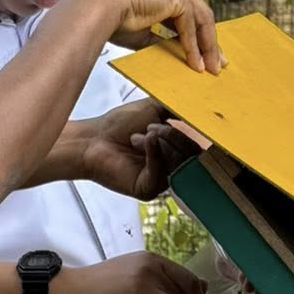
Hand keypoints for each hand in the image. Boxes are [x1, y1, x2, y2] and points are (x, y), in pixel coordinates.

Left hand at [76, 100, 208, 200]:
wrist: (93, 139)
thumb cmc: (120, 125)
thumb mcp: (154, 109)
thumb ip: (178, 107)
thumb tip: (199, 102)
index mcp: (177, 151)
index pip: (199, 145)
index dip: (197, 131)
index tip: (191, 118)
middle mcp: (173, 168)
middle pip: (193, 155)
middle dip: (176, 136)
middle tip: (153, 127)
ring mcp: (161, 181)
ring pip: (179, 163)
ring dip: (162, 142)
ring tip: (141, 133)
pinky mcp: (148, 190)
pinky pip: (161, 174)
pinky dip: (155, 154)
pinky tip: (145, 140)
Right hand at [95, 0, 222, 73]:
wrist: (101, 7)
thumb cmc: (114, 19)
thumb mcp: (143, 33)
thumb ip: (161, 39)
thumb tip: (173, 53)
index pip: (189, 14)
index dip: (198, 37)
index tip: (205, 56)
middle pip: (201, 16)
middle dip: (210, 42)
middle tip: (219, 64)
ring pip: (201, 20)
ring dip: (207, 47)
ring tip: (212, 69)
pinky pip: (190, 25)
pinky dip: (194, 46)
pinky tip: (196, 64)